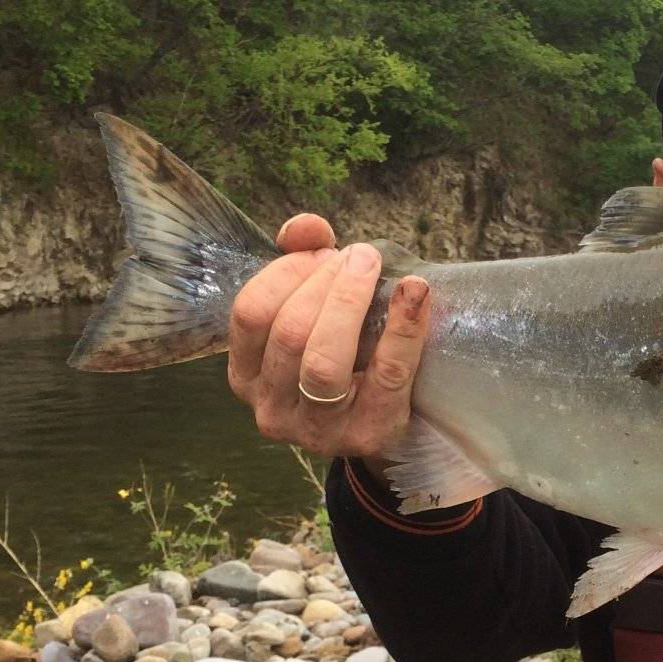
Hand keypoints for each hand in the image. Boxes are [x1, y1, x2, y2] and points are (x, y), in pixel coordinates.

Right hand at [227, 213, 430, 458]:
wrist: (384, 420)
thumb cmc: (343, 354)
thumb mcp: (313, 309)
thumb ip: (302, 259)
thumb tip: (306, 227)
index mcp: (246, 373)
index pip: (250, 314)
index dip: (286, 272)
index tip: (324, 253)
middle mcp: (272, 408)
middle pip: (289, 333)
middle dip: (326, 283)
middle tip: (359, 257)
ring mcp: (317, 429)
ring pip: (324, 360)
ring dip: (350, 300)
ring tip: (373, 269)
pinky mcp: (368, 434)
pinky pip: (387, 373)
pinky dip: (404, 326)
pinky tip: (415, 291)